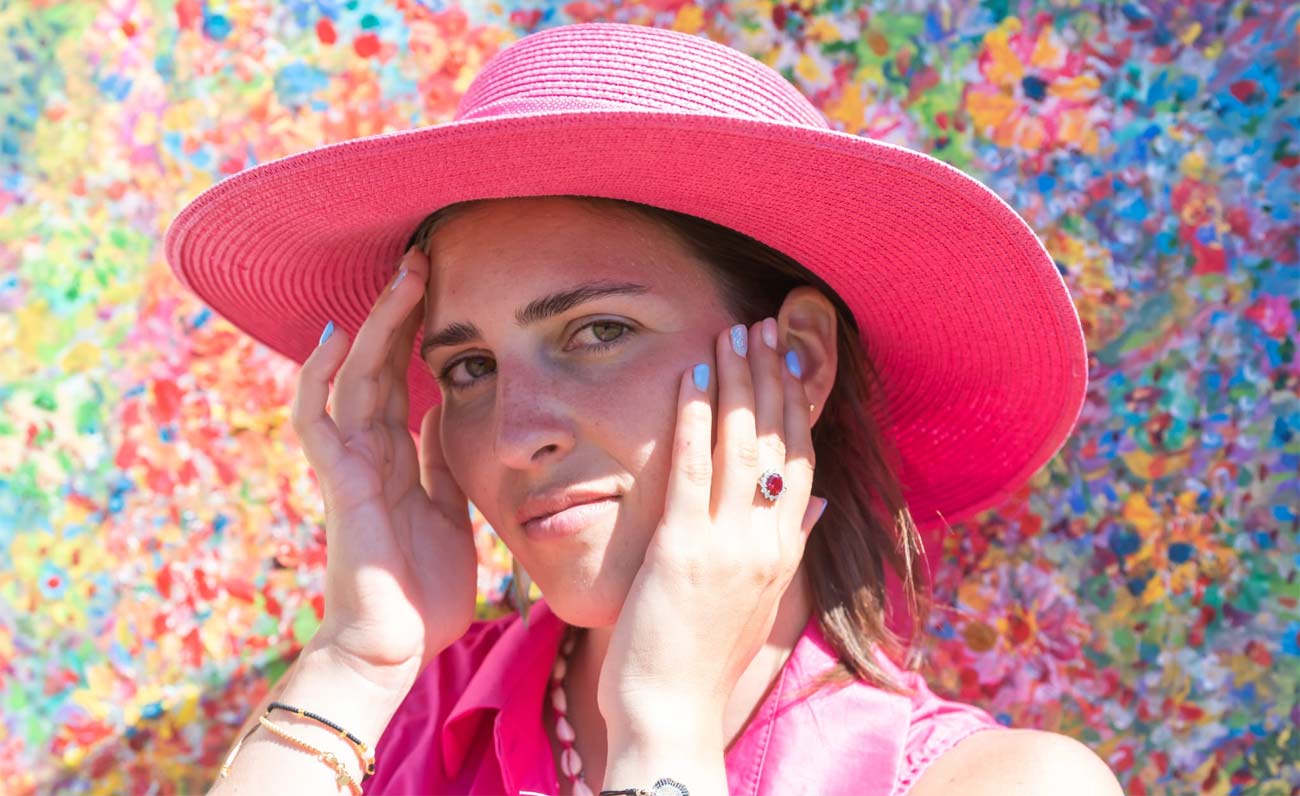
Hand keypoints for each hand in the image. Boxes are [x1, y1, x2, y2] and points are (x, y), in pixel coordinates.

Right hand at [290, 246, 477, 691]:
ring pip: (355, 379)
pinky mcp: (340, 486)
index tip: (447, 288)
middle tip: (426, 258)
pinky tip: (337, 339)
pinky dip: (321, 379)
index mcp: (400, 458)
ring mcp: (351, 466)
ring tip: (401, 277)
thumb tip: (449, 412)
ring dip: (376, 327)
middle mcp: (371, 452)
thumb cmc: (424, 588)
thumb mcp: (450, 508)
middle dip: (401, 313)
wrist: (397, 647)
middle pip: (381, 366)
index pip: (405, 379)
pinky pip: (319, 422)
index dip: (421, 334)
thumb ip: (442, 462)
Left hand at [597, 317, 826, 731]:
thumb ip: (790, 546)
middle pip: (776, 443)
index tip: (789, 361)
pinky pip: (692, 471)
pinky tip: (691, 378)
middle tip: (762, 327)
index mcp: (784, 553)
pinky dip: (694, 419)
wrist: (673, 714)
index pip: (800, 463)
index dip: (795, 407)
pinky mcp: (683, 550)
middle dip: (770, 380)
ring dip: (736, 385)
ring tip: (732, 335)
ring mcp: (728, 546)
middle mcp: (766, 543)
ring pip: (740, 447)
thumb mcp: (761, 602)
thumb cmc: (705, 660)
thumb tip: (820, 501)